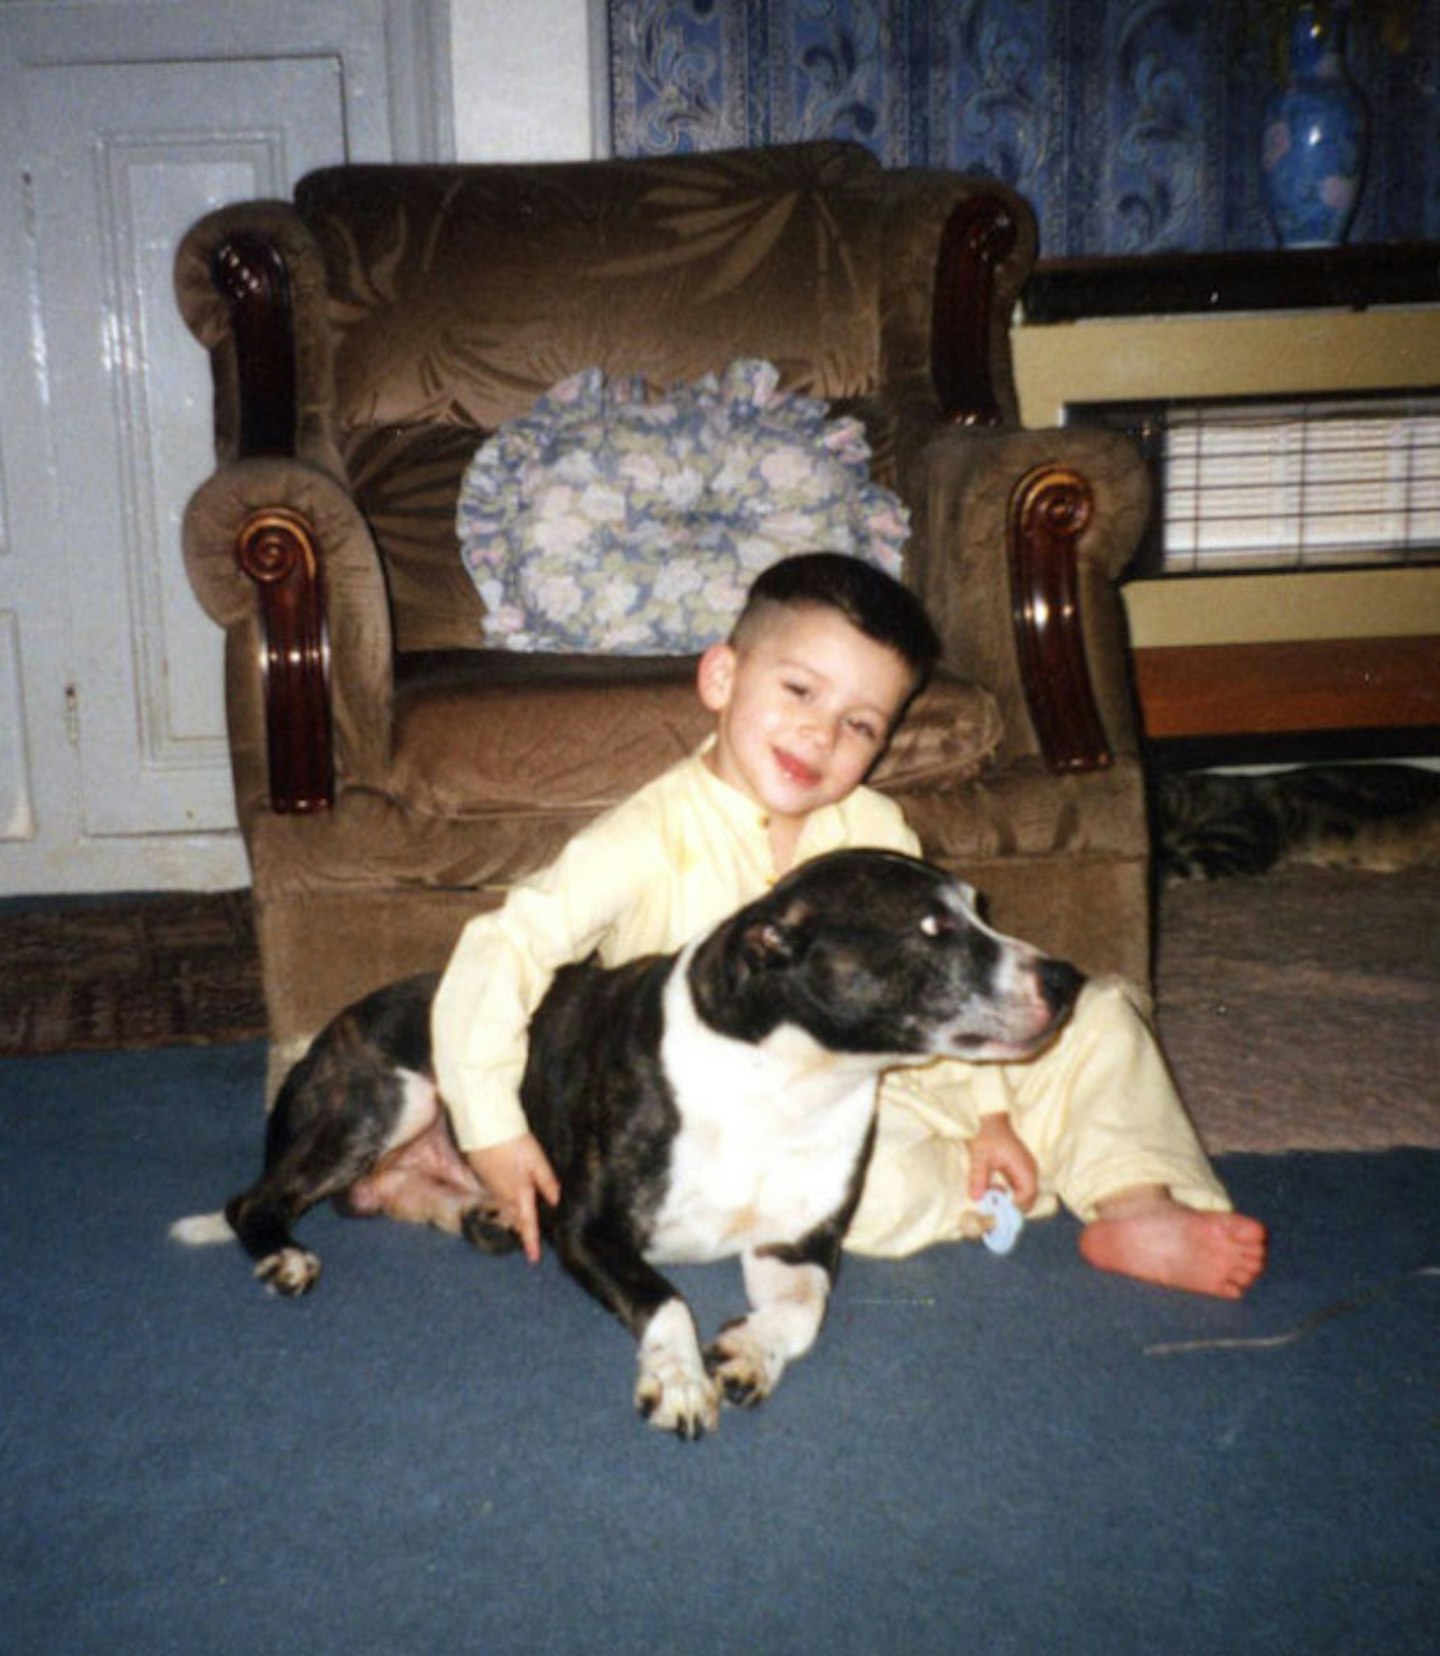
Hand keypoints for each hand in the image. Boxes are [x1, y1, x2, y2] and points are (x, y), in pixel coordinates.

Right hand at [465, 1134, 559, 1263]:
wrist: (484, 1127)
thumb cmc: (514, 1142)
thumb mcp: (537, 1161)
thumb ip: (548, 1183)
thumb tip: (558, 1203)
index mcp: (519, 1194)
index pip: (527, 1224)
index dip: (531, 1242)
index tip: (534, 1259)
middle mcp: (503, 1195)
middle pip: (515, 1218)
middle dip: (523, 1230)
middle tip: (532, 1242)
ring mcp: (492, 1187)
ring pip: (506, 1209)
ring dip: (515, 1218)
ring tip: (524, 1225)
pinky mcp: (485, 1177)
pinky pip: (498, 1197)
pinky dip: (506, 1203)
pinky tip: (512, 1199)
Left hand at [967, 1113, 1038, 1211]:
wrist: (990, 1119)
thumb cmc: (986, 1135)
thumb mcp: (979, 1156)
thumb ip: (978, 1177)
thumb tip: (976, 1199)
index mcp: (1024, 1167)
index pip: (1028, 1194)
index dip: (1014, 1206)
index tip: (997, 1209)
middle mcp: (1030, 1170)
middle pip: (1029, 1199)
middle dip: (1012, 1207)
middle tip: (993, 1208)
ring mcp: (1026, 1171)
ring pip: (1024, 1195)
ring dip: (1009, 1201)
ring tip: (991, 1196)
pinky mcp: (1020, 1171)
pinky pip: (1018, 1189)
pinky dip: (1007, 1194)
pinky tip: (993, 1188)